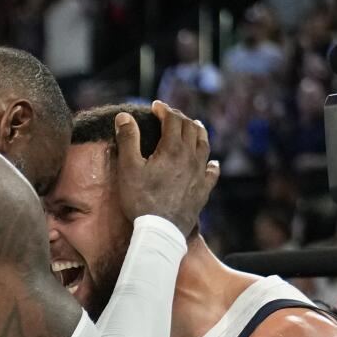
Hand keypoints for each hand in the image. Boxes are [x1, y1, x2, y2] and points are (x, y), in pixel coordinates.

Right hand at [114, 100, 218, 235]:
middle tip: (170, 115)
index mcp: (173, 148)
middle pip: (191, 129)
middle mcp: (191, 157)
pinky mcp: (203, 191)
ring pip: (204, 145)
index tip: (155, 106)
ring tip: (195, 126)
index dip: (164, 110)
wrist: (160, 230)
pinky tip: (212, 162)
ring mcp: (199, 174)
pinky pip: (212, 172)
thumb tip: (124, 116)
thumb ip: (128, 139)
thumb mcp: (128, 168)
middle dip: (180, 118)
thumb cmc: (140, 199)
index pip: (172, 120)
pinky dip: (212, 163)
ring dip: (199, 132)